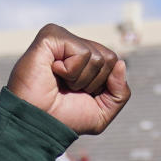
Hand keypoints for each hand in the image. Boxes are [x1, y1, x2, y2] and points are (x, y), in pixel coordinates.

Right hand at [7, 24, 130, 134]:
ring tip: (60, 82)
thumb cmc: (64, 118)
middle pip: (109, 58)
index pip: (113, 63)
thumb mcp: (102, 112)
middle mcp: (73, 47)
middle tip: (69, 89)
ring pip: (98, 56)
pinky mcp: (51, 36)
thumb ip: (120, 92)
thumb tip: (121, 62)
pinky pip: (82, 52)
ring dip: (81, 79)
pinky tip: (54, 73)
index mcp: (84, 60)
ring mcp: (62, 40)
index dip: (104, 85)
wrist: (38, 123)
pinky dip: (72, 71)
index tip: (81, 94)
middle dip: (94, 83)